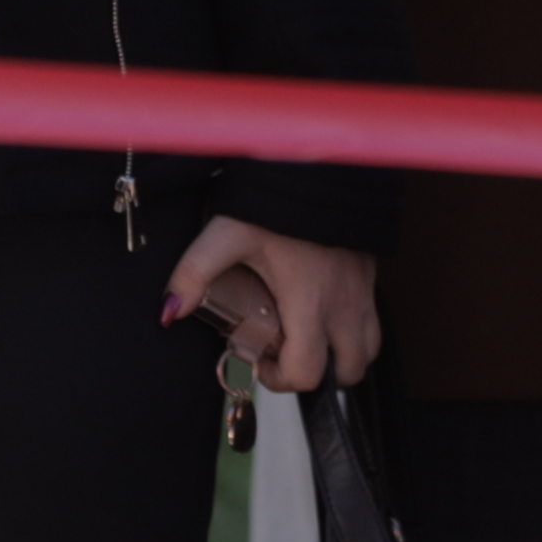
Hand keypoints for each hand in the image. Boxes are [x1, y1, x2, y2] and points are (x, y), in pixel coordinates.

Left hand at [166, 216, 380, 393]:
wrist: (323, 161)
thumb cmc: (279, 200)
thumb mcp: (227, 234)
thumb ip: (194, 274)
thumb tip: (168, 312)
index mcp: (310, 302)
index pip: (308, 373)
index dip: (280, 380)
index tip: (260, 359)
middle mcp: (344, 304)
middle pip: (348, 373)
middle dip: (317, 375)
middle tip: (285, 353)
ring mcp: (363, 292)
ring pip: (368, 350)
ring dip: (340, 355)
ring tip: (306, 336)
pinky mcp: (370, 276)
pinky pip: (372, 321)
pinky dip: (351, 329)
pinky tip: (321, 308)